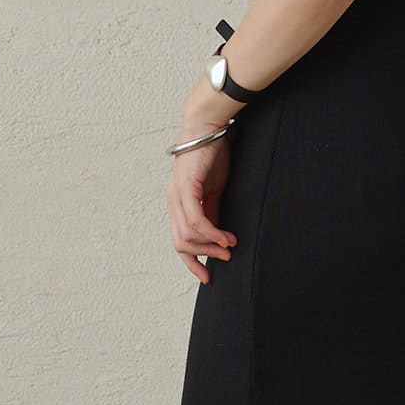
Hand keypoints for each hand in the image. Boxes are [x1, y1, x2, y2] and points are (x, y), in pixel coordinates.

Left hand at [168, 129, 237, 284]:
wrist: (208, 128)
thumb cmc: (212, 156)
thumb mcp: (214, 191)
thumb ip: (214, 212)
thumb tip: (220, 236)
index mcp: (180, 205)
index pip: (180, 242)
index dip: (192, 262)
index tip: (207, 276)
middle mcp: (174, 203)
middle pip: (181, 243)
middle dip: (204, 256)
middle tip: (227, 257)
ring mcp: (177, 196)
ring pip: (187, 235)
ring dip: (210, 245)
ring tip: (230, 246)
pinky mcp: (186, 188)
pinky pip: (196, 219)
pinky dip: (211, 232)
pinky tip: (226, 236)